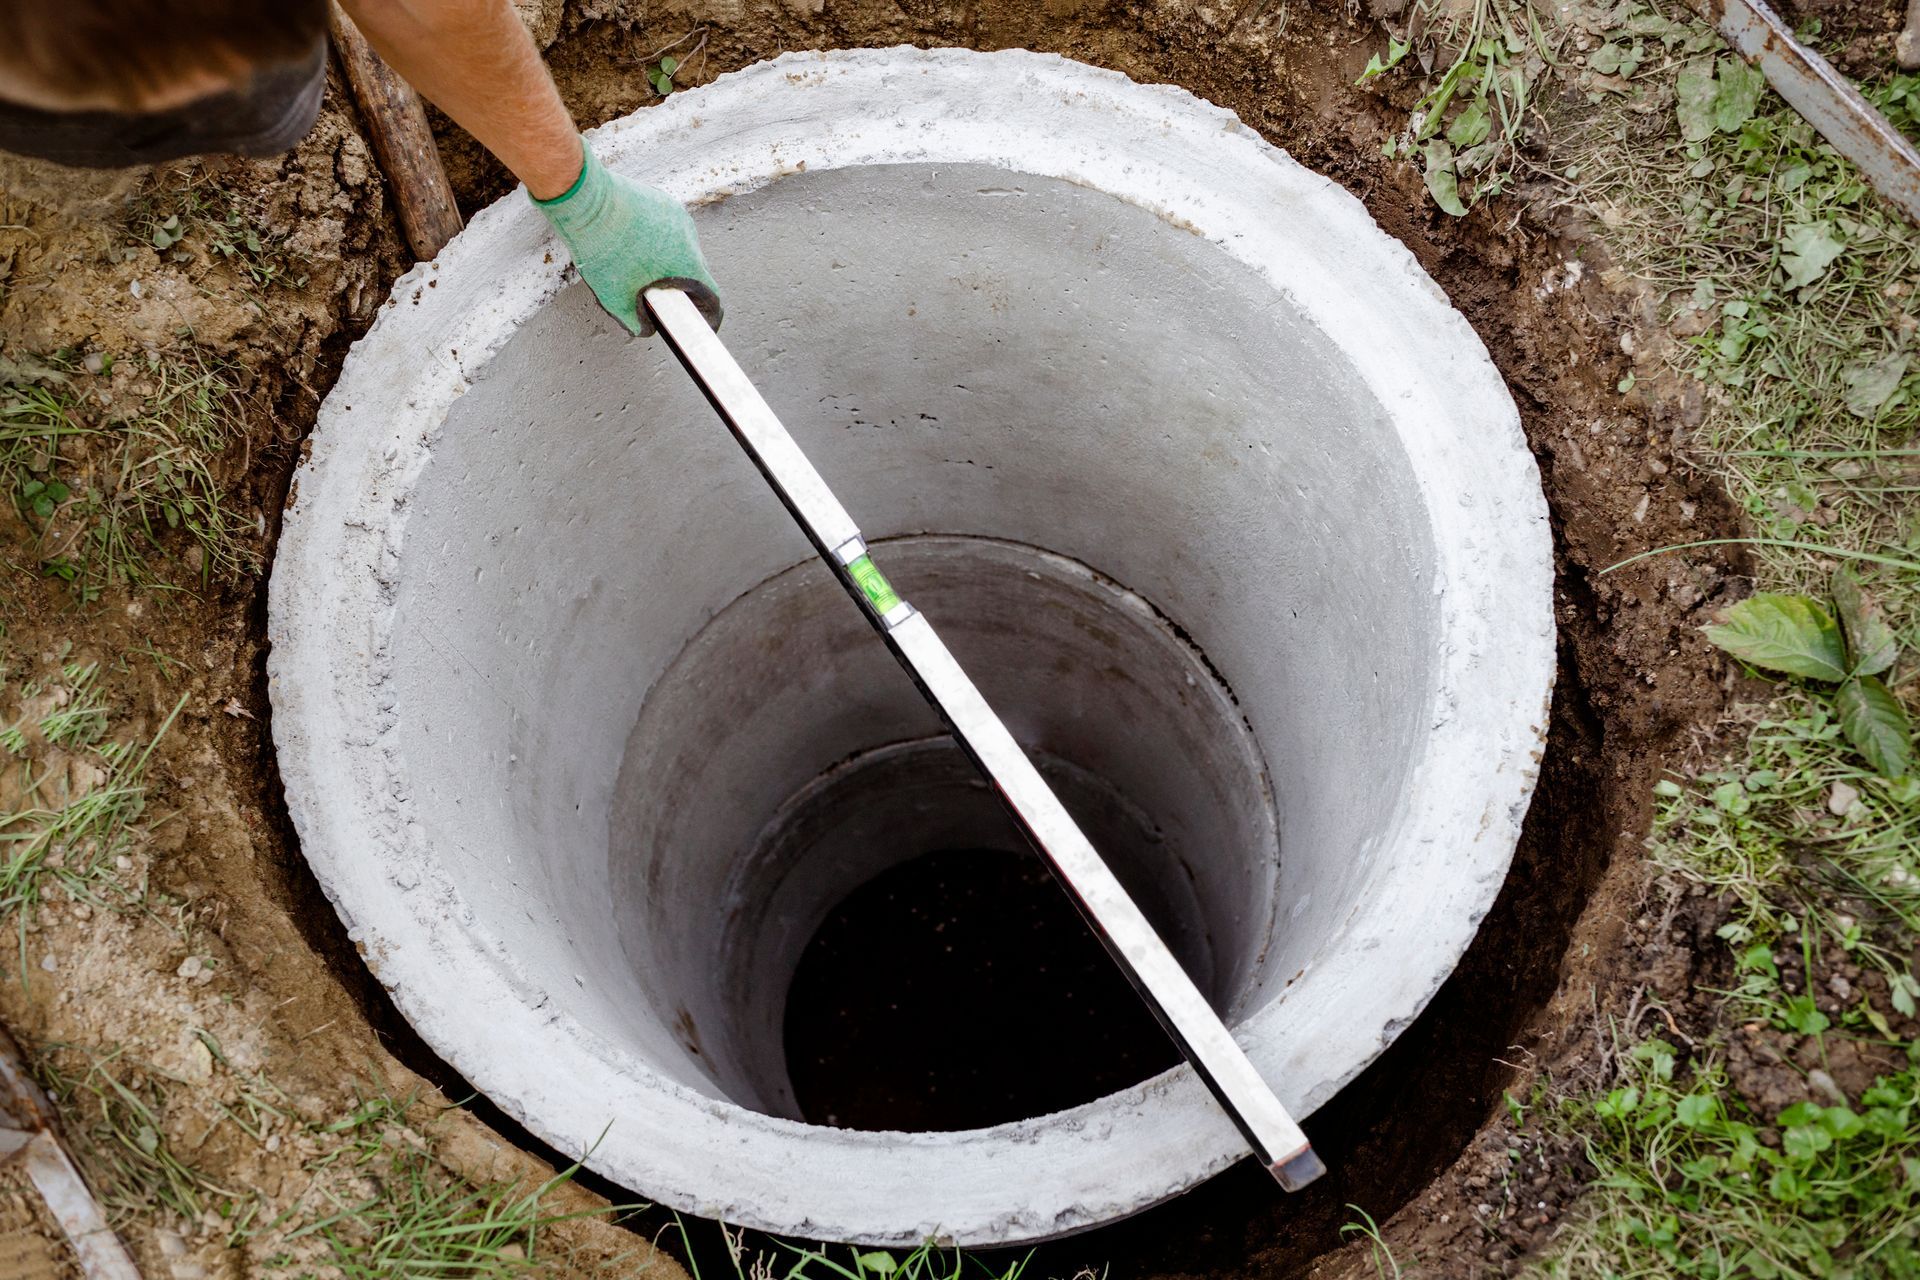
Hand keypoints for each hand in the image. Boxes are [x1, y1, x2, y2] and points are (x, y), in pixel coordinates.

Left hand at [533, 139, 722, 335]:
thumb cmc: (602, 249)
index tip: (702, 324)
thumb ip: (636, 323)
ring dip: (669, 263)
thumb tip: (645, 329)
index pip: (713, 298)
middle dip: (681, 289)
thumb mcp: (616, 299)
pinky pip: (669, 229)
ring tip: (639, 267)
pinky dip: (658, 241)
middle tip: (659, 298)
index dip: (709, 317)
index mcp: (688, 265)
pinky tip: (633, 243)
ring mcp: (679, 216)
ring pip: (682, 249)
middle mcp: (691, 238)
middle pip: (697, 273)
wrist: (587, 200)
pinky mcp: (664, 202)